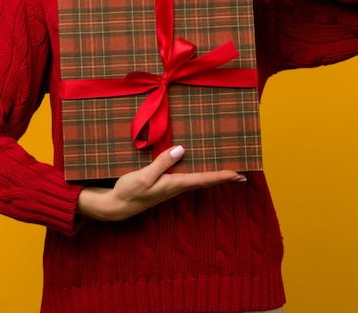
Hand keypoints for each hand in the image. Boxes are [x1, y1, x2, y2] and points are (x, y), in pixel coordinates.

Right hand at [76, 145, 245, 220]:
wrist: (115, 206)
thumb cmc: (129, 192)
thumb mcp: (144, 176)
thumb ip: (162, 163)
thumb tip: (181, 150)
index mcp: (175, 185)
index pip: (204, 179)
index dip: (222, 176)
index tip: (239, 174)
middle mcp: (176, 187)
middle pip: (205, 181)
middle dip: (223, 177)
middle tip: (241, 174)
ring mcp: (171, 187)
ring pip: (197, 180)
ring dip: (212, 176)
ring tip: (226, 171)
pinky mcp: (164, 185)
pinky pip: (187, 178)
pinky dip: (198, 174)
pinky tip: (197, 168)